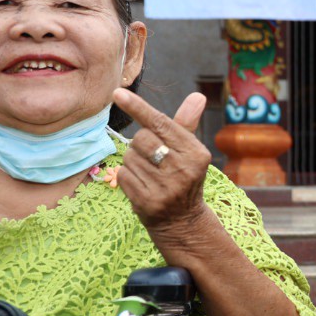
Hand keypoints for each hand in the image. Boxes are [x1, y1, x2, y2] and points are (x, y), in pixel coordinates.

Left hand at [112, 89, 212, 235]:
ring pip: (130, 157)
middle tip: (154, 158)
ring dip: (134, 162)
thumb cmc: (182, 177)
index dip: (138, 107)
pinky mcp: (148, 201)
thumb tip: (198, 96)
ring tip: (150, 175)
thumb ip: (186, 124)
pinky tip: (142, 186)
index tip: (118, 93)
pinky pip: (124, 175)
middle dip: (141, 144)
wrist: (182, 221)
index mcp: (196, 153)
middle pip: (141, 138)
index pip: (161, 123)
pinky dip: (128, 178)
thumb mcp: (189, 151)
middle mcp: (183, 169)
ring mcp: (166, 187)